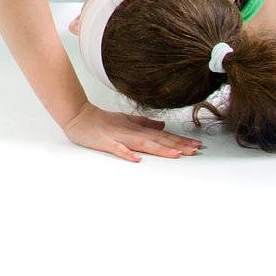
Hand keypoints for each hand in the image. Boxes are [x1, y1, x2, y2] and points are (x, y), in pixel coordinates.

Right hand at [62, 103, 202, 162]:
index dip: (179, 140)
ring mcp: (119, 137)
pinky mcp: (105, 142)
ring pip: (143, 144)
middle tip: (195, 151)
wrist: (79, 115)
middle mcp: (131, 132)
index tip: (196, 146)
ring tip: (176, 155)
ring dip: (160, 149)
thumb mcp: (127, 120)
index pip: (162, 135)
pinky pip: (117, 149)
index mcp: (137, 129)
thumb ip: (145, 123)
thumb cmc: (103, 120)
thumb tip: (164, 125)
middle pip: (157, 139)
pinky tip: (136, 159)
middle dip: (177, 145)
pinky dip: (127, 153)